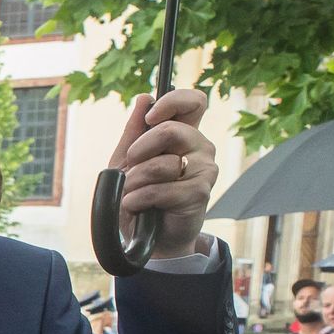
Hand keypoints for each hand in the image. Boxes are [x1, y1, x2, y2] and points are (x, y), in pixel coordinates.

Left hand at [109, 88, 217, 258]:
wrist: (146, 235)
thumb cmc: (139, 194)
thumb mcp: (128, 161)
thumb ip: (134, 131)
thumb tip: (143, 98)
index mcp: (184, 133)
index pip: (194, 102)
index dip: (174, 101)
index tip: (150, 117)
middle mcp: (200, 147)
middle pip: (170, 130)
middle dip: (139, 150)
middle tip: (130, 167)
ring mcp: (204, 169)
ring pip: (161, 164)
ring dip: (134, 181)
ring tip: (132, 193)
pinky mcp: (200, 192)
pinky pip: (160, 190)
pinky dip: (138, 199)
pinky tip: (136, 206)